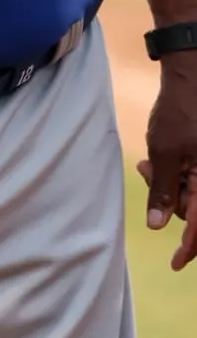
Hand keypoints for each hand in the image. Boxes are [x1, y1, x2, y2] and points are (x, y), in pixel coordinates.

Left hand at [136, 50, 196, 270]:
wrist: (193, 74)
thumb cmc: (181, 111)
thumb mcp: (165, 152)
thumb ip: (163, 191)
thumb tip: (158, 225)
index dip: (190, 247)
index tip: (175, 263)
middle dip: (170, 202)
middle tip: (145, 171)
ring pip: (194, 194)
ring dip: (170, 186)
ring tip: (147, 163)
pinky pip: (194, 179)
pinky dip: (177, 175)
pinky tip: (156, 160)